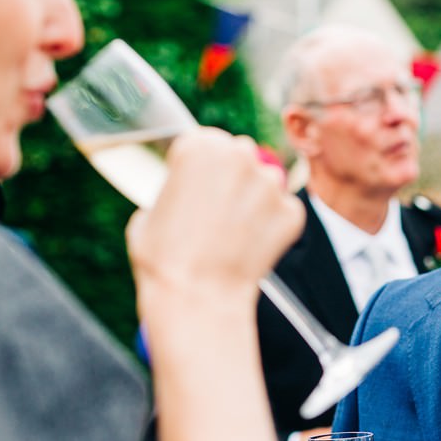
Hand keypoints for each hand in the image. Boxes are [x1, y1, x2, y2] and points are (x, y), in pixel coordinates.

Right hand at [127, 130, 302, 302]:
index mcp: (199, 146)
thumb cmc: (164, 258)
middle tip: (216, 213)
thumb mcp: (148, 210)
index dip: (200, 169)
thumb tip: (187, 191)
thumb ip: (174, 188)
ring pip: (265, 182)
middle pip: (239, 156)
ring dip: (254, 200)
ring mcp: (270, 183)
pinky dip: (272, 226)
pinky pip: (284, 211)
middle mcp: (239, 154)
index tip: (196, 188)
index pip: (206, 143)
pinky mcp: (291, 212)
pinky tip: (250, 247)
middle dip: (231, 178)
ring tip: (233, 234)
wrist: (196, 297)